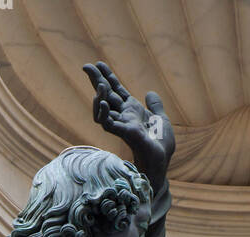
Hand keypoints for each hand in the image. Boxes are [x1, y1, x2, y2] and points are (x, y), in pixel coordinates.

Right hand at [82, 60, 174, 183]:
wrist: (163, 158)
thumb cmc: (162, 144)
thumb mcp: (161, 119)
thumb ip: (156, 106)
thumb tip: (150, 93)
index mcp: (132, 110)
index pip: (116, 90)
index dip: (108, 77)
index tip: (99, 64)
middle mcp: (124, 116)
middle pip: (106, 95)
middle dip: (96, 80)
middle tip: (86, 66)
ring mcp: (122, 124)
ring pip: (103, 108)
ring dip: (100, 95)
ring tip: (100, 85)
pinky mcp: (123, 133)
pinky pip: (107, 123)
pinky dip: (103, 113)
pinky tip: (103, 102)